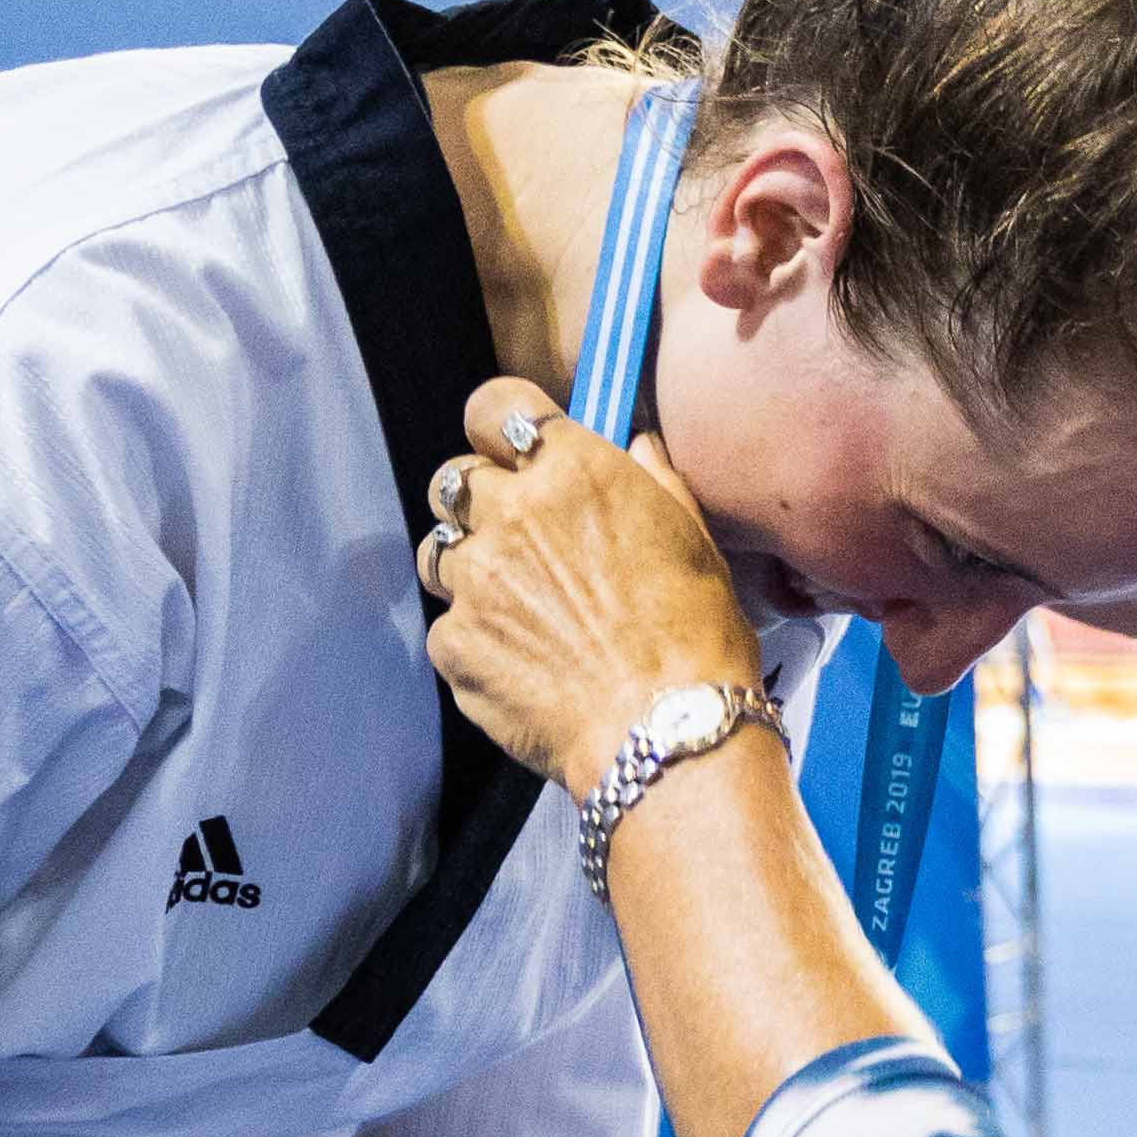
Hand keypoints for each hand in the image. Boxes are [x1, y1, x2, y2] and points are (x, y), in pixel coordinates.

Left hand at [420, 377, 758, 792]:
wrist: (665, 729)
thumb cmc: (695, 635)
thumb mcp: (693, 539)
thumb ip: (653, 481)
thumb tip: (637, 447)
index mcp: (573, 470)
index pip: (494, 406)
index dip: (498, 427)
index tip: (510, 449)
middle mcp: (511, 512)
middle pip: (455, 479)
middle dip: (480, 502)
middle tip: (518, 540)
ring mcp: (474, 579)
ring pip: (440, 552)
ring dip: (470, 569)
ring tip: (515, 607)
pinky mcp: (454, 643)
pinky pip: (449, 627)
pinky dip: (475, 640)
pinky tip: (522, 664)